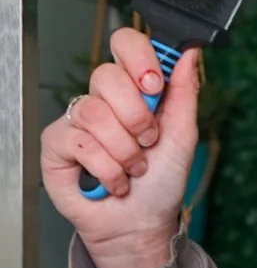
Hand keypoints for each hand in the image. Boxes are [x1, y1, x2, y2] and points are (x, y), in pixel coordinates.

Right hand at [39, 26, 201, 267]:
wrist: (142, 223)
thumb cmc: (161, 182)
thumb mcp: (183, 135)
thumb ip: (185, 92)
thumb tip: (188, 52)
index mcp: (134, 90)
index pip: (124, 44)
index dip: (139, 59)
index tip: (154, 86)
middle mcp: (102, 99)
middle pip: (107, 76)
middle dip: (137, 118)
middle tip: (147, 143)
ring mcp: (76, 119)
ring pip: (95, 113)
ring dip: (125, 151)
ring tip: (133, 168)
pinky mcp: (57, 143)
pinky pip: (79, 141)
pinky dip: (106, 168)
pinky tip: (112, 181)